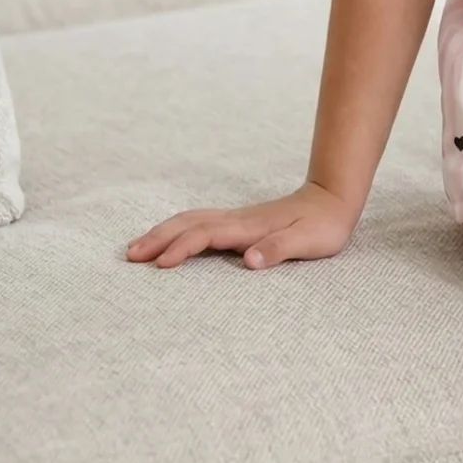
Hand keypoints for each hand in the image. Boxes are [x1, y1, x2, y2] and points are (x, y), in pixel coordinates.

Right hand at [124, 180, 357, 269]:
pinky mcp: (238, 221)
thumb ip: (278, 249)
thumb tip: (248, 261)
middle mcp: (237, 219)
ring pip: (190, 220)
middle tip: (129, 255)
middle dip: (157, 238)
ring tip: (136, 247)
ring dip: (162, 232)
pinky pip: (198, 222)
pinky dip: (176, 228)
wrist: (332, 198)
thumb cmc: (323, 226)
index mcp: (249, 227)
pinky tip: (168, 237)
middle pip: (188, 224)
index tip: (160, 264)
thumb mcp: (308, 242)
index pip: (206, 235)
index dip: (182, 248)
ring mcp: (235, 218)